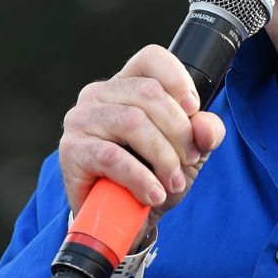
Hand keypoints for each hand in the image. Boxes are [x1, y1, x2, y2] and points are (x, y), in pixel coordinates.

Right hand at [58, 45, 225, 228]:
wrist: (121, 219)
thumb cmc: (152, 175)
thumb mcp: (190, 152)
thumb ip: (206, 133)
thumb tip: (205, 127)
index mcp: (127, 84)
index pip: (151, 58)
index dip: (178, 79)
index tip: (193, 109)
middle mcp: (99, 94)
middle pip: (149, 93)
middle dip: (179, 131)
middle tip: (189, 161)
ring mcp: (81, 119)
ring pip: (133, 122)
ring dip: (163, 157)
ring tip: (173, 184)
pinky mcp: (72, 150)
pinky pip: (112, 156)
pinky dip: (140, 178)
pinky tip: (154, 194)